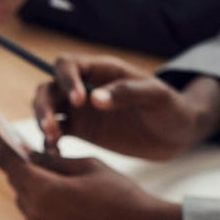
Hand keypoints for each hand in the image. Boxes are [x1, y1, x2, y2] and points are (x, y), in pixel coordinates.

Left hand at [0, 130, 183, 219]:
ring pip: (27, 204)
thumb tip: (26, 153)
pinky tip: (71, 208)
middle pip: (18, 184)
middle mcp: (38, 215)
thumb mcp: (86, 165)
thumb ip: (51, 159)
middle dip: (26, 168)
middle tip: (42, 158)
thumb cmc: (120, 194)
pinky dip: (44, 212)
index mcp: (45, 190)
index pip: (10, 163)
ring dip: (37, 191)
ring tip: (68, 187)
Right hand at [34, 56, 219, 160]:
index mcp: (102, 70)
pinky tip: (55, 154)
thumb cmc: (171, 108)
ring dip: (43, 123)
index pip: (68, 65)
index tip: (79, 102)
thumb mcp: (156, 97)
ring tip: (53, 141)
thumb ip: (126, 93)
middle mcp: (86, 87)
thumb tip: (94, 99)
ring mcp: (81, 110)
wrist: (176, 135)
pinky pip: (56, 133)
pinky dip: (50, 142)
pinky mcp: (81, 131)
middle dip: (44, 106)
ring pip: (48, 110)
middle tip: (52, 127)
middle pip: (49, 88)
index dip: (67, 80)